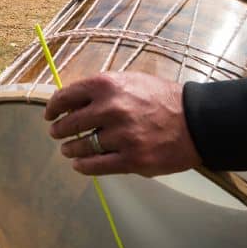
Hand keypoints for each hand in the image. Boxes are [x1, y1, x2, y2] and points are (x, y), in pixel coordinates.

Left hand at [43, 72, 201, 176]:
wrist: (197, 121)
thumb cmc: (163, 98)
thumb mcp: (131, 81)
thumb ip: (102, 89)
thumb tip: (73, 101)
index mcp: (107, 85)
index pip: (66, 96)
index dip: (53, 107)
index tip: (50, 114)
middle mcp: (111, 109)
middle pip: (70, 123)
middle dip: (59, 130)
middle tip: (57, 133)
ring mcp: (121, 136)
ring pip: (81, 146)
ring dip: (70, 149)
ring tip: (68, 150)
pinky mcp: (132, 160)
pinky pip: (97, 166)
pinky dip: (83, 166)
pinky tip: (79, 164)